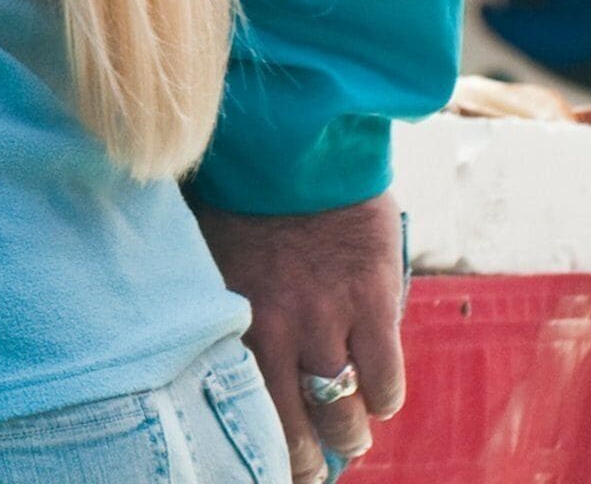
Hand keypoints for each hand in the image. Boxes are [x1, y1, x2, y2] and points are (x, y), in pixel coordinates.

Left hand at [200, 194, 406, 480]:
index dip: (255, 443)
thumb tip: (206, 335)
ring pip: (342, 412)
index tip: (264, 461)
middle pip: (292, 425)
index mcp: (228, 315)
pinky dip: (383, 397)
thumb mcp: (206, 247)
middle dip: (306, 458)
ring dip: (348, 433)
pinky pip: (384, 379)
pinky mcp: (373, 303)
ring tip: (349, 435)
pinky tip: (378, 396)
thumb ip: (215, 296)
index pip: (238, 404)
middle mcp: (274, 328)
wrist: (293, 140)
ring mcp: (326, 319)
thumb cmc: (239, 189)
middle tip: (312, 467)